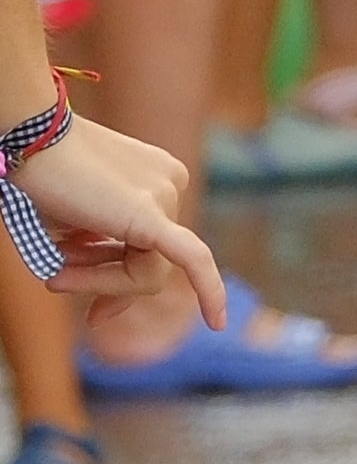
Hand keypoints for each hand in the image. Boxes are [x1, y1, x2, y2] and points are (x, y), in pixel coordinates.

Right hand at [12, 109, 222, 315]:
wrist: (31, 141)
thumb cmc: (42, 180)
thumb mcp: (74, 225)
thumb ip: (95, 258)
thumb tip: (104, 313)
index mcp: (156, 182)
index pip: (149, 247)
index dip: (118, 280)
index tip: (97, 315)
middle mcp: (170, 185)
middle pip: (148, 261)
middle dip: (103, 281)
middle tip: (58, 282)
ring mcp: (165, 197)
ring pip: (148, 272)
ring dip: (99, 282)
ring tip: (55, 272)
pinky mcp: (150, 215)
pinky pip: (191, 259)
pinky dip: (208, 290)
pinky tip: (217, 322)